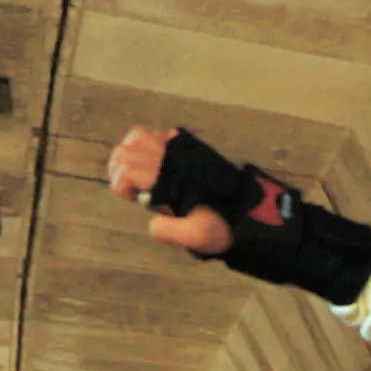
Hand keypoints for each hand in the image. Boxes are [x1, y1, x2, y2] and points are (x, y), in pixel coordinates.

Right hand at [104, 128, 230, 254]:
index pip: (127, 169)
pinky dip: (146, 146)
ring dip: (129, 154)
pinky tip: (153, 164)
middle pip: (126, 150)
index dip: (122, 184)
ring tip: (137, 175)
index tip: (136, 199)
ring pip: (137, 137)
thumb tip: (152, 222)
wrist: (251, 212)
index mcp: (170, 179)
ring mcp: (178, 148)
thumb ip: (169, 231)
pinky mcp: (187, 146)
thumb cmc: (222, 225)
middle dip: (120, 169)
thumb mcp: (197, 236)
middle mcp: (170, 157)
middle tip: (131, 189)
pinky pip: (158, 135)